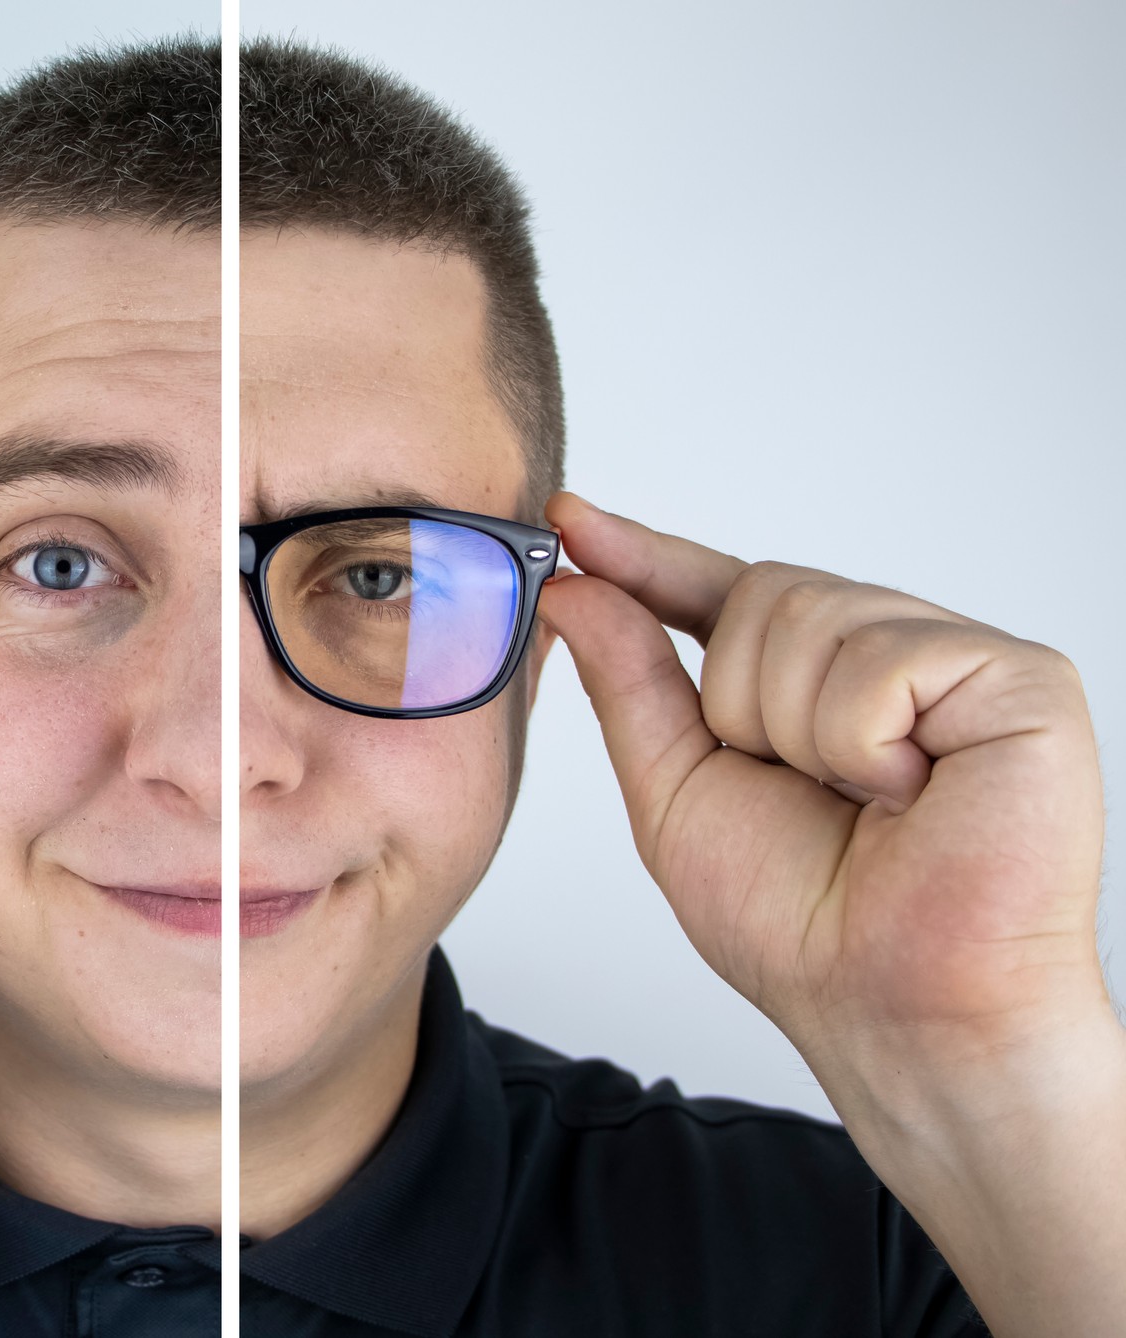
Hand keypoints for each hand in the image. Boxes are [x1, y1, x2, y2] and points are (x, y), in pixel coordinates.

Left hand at [534, 492, 1109, 1062]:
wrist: (891, 1008)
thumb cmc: (799, 922)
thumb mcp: (675, 791)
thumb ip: (629, 681)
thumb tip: (576, 586)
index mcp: (813, 683)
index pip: (721, 592)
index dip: (645, 556)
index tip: (570, 522)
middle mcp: (889, 657)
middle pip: (764, 591)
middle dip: (742, 705)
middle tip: (807, 792)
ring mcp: (959, 662)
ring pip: (812, 614)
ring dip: (800, 732)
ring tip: (869, 801)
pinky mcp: (1021, 678)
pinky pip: (881, 660)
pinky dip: (864, 742)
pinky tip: (912, 794)